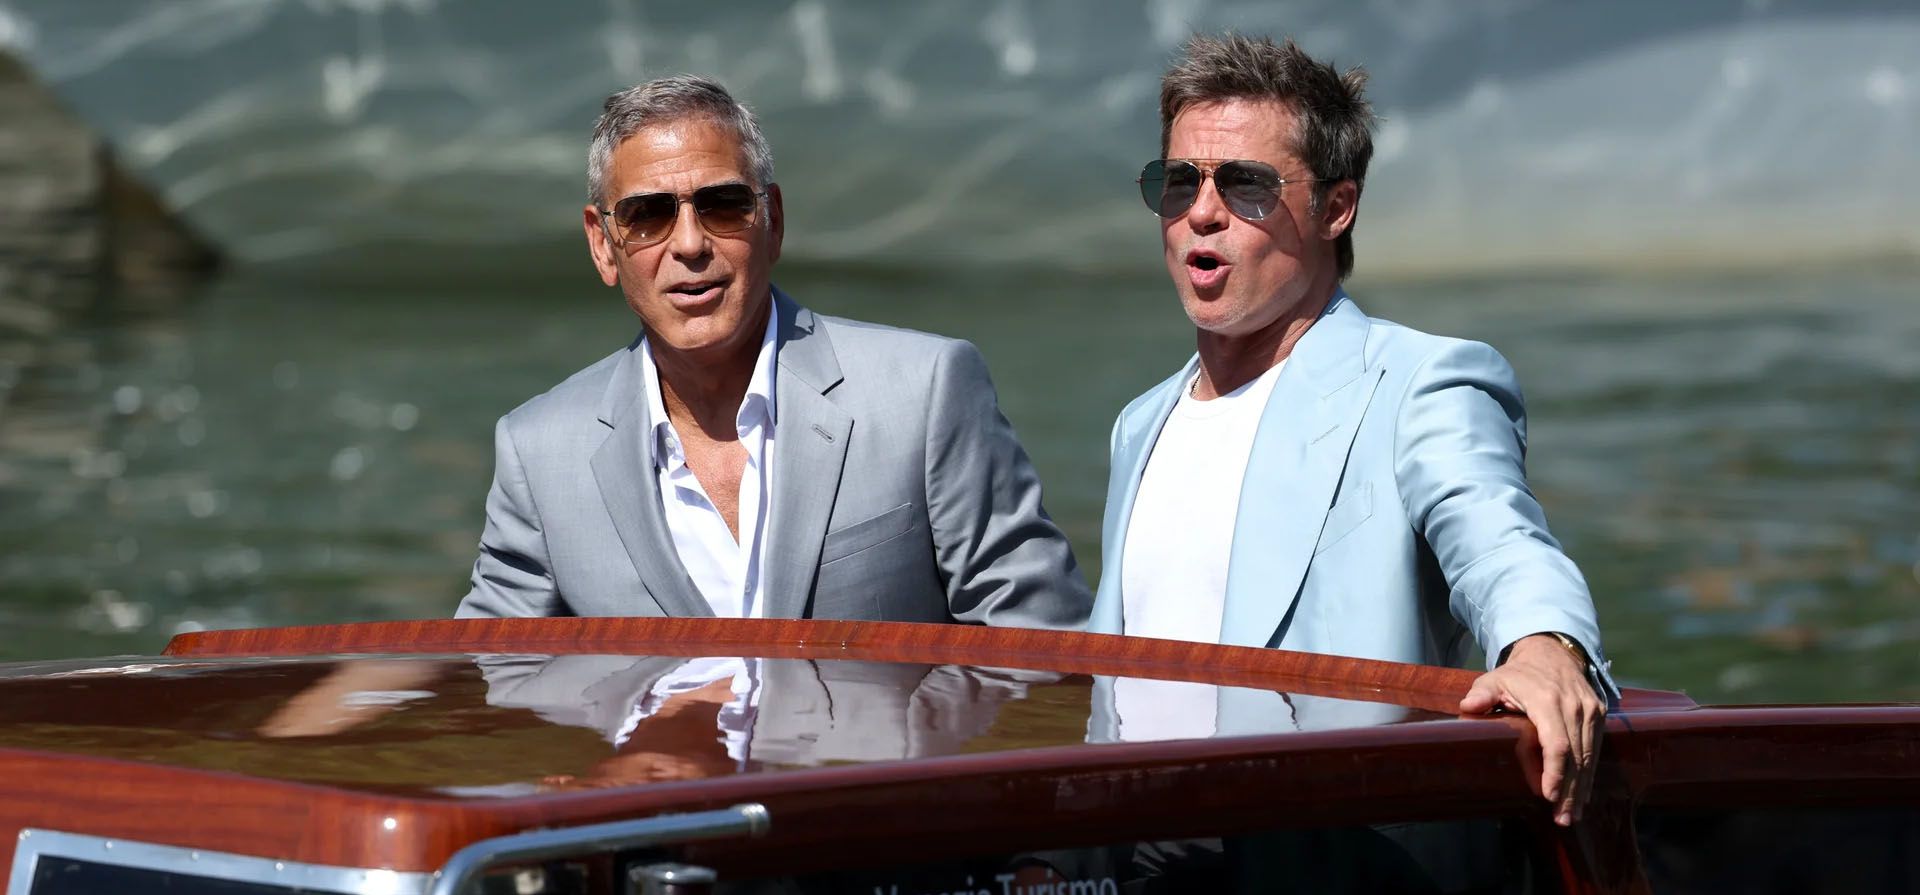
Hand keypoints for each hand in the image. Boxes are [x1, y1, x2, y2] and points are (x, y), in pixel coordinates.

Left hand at [1459, 634, 1604, 826]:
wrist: (1552, 652)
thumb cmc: (1518, 673)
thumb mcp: (1495, 678)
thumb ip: (1482, 694)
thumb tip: (1467, 706)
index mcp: (1547, 699)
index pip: (1557, 742)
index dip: (1555, 771)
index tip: (1549, 795)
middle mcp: (1574, 705)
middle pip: (1576, 756)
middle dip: (1570, 790)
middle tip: (1562, 819)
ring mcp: (1590, 710)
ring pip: (1589, 756)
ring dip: (1581, 788)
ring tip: (1571, 815)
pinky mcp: (1599, 714)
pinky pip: (1596, 748)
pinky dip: (1590, 773)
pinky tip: (1583, 795)